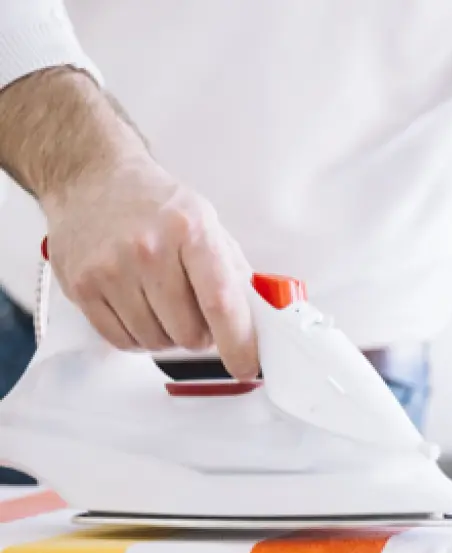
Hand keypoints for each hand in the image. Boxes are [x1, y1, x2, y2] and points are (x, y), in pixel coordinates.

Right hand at [42, 158, 257, 377]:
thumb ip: (235, 272)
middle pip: (188, 332)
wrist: (92, 179)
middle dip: (200, 335)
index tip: (246, 366)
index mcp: (191, 230)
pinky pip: (121, 341)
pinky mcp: (82, 286)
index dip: (238, 342)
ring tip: (162, 302)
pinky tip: (139, 308)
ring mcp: (111, 269)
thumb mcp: (206, 224)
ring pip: (156, 341)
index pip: (220, 301)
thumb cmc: (155, 205)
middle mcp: (149, 250)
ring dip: (167, 335)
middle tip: (195, 313)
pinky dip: (138, 336)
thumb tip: (261, 320)